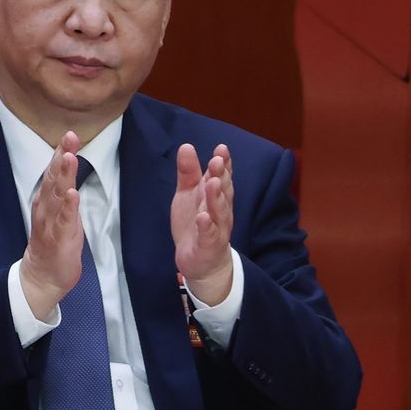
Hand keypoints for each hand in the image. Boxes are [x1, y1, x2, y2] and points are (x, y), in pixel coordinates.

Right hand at [19, 131, 83, 319]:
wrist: (42, 277)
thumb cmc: (54, 242)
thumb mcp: (61, 212)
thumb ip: (63, 190)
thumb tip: (69, 168)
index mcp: (48, 200)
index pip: (54, 172)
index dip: (61, 153)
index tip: (70, 134)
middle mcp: (46, 208)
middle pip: (53, 178)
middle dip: (61, 157)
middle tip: (69, 137)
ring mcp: (50, 223)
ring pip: (57, 196)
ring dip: (63, 176)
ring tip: (69, 158)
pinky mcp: (58, 239)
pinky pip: (64, 221)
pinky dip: (68, 207)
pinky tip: (72, 194)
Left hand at [171, 143, 233, 305]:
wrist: (201, 263)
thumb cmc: (197, 224)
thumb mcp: (188, 194)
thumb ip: (188, 172)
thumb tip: (186, 146)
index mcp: (216, 196)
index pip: (222, 177)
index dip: (224, 164)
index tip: (221, 149)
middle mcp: (220, 211)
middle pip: (223, 192)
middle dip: (221, 176)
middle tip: (217, 160)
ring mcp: (216, 229)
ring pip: (219, 212)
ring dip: (216, 197)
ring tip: (212, 183)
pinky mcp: (208, 246)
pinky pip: (208, 236)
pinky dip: (206, 226)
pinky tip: (203, 217)